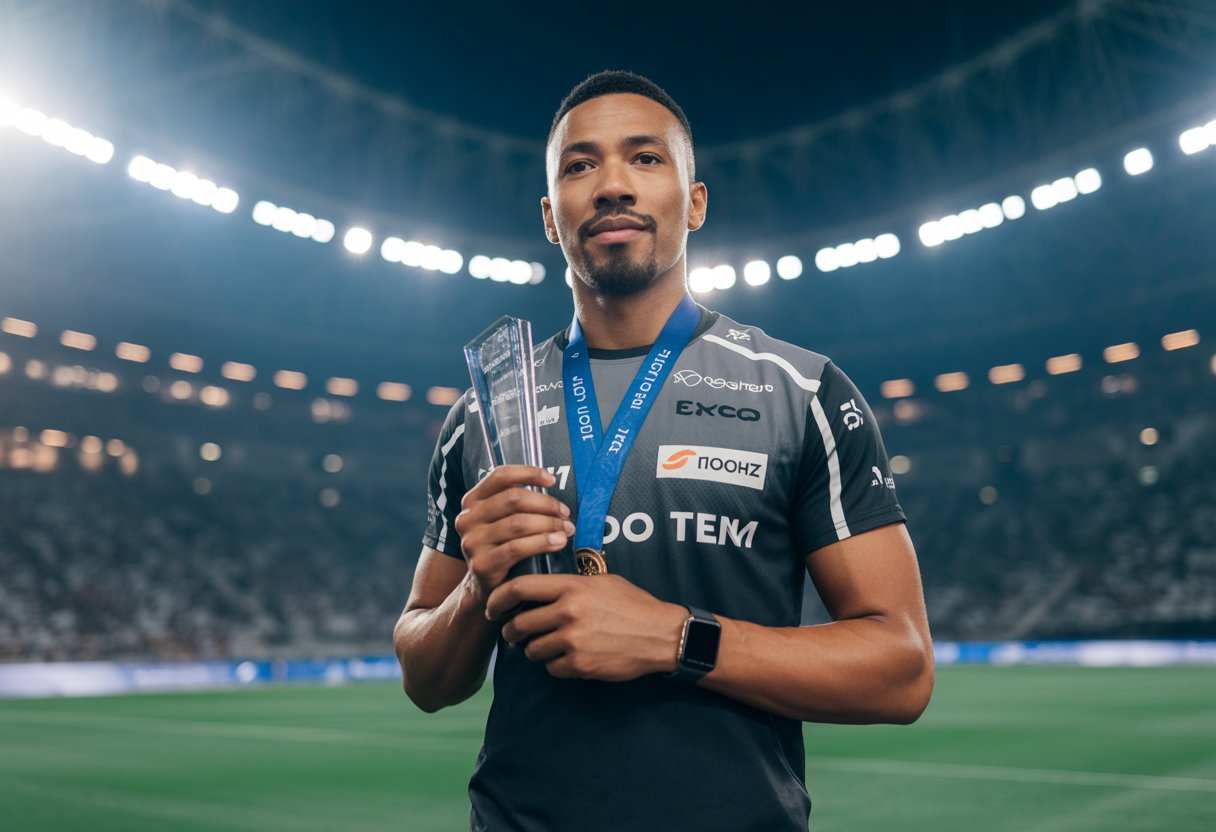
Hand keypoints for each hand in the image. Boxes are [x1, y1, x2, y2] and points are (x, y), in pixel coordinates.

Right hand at [454, 465, 574, 605]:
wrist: (486, 589)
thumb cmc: (503, 548)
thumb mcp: (502, 520)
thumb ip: (517, 502)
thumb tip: (550, 482)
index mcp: (472, 501)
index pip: (500, 476)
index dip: (529, 473)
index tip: (551, 480)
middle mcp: (468, 518)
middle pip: (514, 499)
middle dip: (546, 504)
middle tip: (565, 513)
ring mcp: (473, 542)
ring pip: (519, 523)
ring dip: (549, 524)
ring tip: (566, 530)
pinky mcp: (483, 564)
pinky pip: (518, 548)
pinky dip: (543, 542)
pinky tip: (558, 542)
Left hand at [485, 574, 688, 681]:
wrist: (661, 635)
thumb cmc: (633, 604)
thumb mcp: (602, 581)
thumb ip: (571, 583)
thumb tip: (543, 586)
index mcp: (571, 587)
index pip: (519, 588)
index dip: (498, 599)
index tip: (493, 607)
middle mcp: (567, 612)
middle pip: (518, 624)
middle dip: (511, 632)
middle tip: (514, 633)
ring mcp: (572, 640)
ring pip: (532, 650)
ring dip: (534, 650)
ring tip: (547, 645)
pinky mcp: (579, 665)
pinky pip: (551, 668)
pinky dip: (555, 665)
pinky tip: (569, 657)